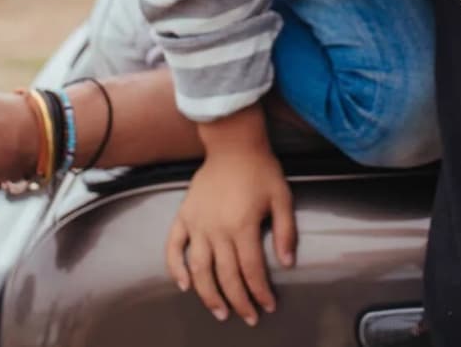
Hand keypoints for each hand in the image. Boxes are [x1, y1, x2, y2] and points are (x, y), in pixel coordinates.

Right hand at [165, 143, 296, 326]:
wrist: (233, 143)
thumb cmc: (260, 168)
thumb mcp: (282, 196)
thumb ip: (286, 230)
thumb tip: (287, 263)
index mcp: (242, 225)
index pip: (252, 270)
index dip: (260, 292)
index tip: (268, 306)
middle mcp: (217, 229)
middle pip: (226, 276)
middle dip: (239, 301)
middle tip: (248, 317)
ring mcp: (197, 224)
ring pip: (199, 270)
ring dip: (208, 295)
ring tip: (220, 312)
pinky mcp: (184, 216)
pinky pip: (174, 248)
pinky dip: (176, 269)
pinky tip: (184, 285)